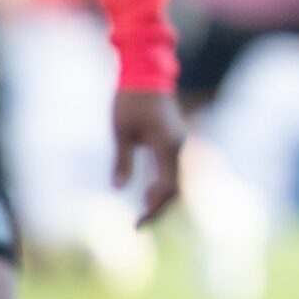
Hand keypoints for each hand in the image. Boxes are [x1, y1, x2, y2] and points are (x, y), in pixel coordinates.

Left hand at [112, 89, 184, 226]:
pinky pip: (175, 170)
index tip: (137, 223)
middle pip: (176, 188)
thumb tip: (118, 189)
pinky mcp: (176, 141)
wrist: (146, 73)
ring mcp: (180, 143)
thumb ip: (122, 160)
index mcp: (168, 146)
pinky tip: (148, 193)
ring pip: (178, 180)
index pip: (167, 187)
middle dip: (159, 209)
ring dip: (163, 198)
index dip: (154, 209)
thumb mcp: (121, 131)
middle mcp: (180, 147)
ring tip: (143, 211)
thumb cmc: (130, 101)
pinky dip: (164, 185)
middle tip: (138, 225)